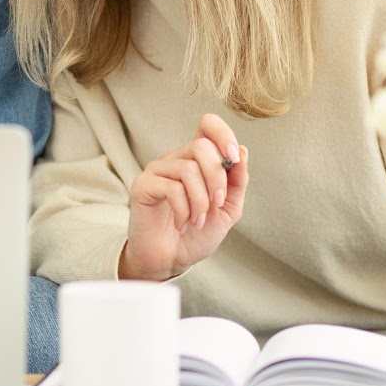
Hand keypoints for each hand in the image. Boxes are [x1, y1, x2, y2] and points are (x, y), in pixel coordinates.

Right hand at [118, 114, 248, 281]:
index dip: (223, 134)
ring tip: (197, 221)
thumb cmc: (197, 233)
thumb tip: (242, 151)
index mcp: (197, 159)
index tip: (233, 158)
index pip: (207, 125)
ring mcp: (157, 170)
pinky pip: (171, 188)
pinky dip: (183, 211)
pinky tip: (182, 224)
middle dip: (217, 180)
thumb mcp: (228, 208)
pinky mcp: (143, 185)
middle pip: (201, 147)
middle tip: (216, 204)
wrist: (171, 260)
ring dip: (200, 202)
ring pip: (188, 169)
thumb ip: (237, 181)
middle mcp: (176, 159)